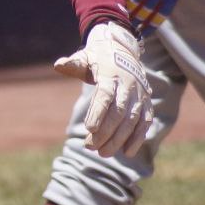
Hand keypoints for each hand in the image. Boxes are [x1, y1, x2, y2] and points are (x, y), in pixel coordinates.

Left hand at [53, 21, 152, 156]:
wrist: (123, 51)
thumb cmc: (98, 58)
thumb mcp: (84, 56)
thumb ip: (73, 63)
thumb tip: (58, 65)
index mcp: (111, 74)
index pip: (105, 95)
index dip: (98, 112)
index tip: (89, 128)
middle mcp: (128, 86)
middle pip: (118, 112)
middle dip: (106, 132)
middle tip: (90, 147)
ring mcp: (139, 96)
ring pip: (132, 121)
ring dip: (119, 139)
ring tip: (103, 153)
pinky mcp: (146, 104)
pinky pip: (144, 123)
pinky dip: (137, 138)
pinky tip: (126, 152)